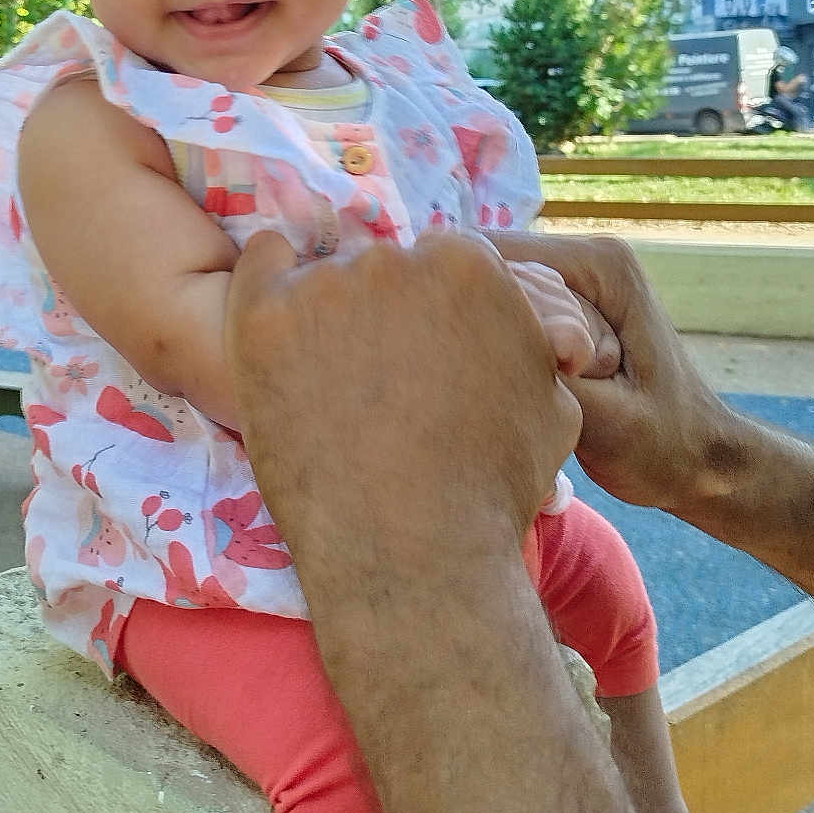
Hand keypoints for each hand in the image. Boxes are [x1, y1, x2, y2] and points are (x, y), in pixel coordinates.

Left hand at [226, 229, 581, 557]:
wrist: (413, 554)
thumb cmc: (490, 490)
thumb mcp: (552, 404)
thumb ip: (535, 341)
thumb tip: (548, 326)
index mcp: (471, 264)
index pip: (441, 264)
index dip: (432, 316)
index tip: (418, 361)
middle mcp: (398, 258)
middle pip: (382, 269)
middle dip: (382, 316)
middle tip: (374, 384)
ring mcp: (327, 284)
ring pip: (323, 278)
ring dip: (326, 318)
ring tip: (328, 391)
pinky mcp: (265, 315)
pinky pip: (261, 264)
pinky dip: (266, 280)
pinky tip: (277, 327)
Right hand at [488, 232, 740, 514]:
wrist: (702, 463)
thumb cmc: (662, 449)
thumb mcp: (603, 419)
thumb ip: (544, 369)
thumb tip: (480, 333)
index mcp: (600, 264)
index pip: (489, 254)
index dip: (463, 303)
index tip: (467, 361)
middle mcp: (585, 257)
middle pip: (484, 270)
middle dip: (474, 323)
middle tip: (502, 384)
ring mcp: (574, 280)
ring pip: (488, 293)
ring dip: (485, 338)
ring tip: (515, 388)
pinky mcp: (564, 304)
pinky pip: (504, 312)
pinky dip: (497, 346)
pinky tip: (515, 386)